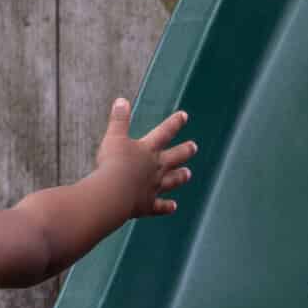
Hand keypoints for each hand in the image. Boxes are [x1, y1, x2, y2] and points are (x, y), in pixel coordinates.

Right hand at [94, 97, 193, 217]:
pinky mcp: (147, 205)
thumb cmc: (113, 163)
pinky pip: (159, 206)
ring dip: (180, 177)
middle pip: (174, 157)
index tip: (184, 116)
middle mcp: (155, 168)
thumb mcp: (114, 137)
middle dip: (184, 151)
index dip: (174, 123)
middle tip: (194, 147)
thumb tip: (122, 101)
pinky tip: (173, 207)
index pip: (164, 132)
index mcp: (148, 150)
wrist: (114, 192)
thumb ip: (119, 120)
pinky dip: (166, 207)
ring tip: (188, 174)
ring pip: (171, 181)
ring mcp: (153, 187)